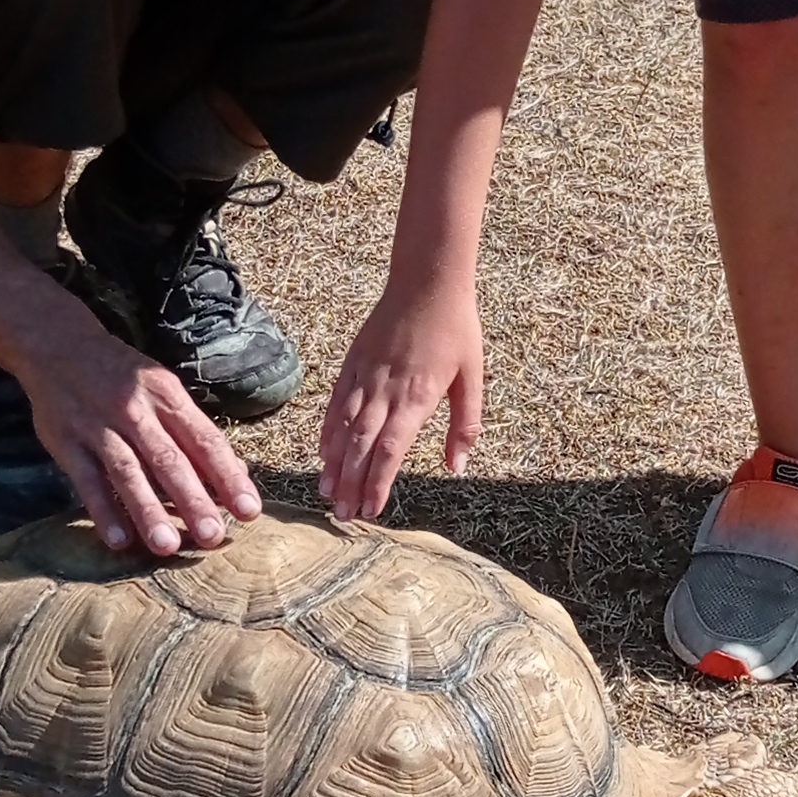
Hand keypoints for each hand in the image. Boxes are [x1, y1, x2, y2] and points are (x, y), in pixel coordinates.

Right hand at [17, 298, 260, 559]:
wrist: (56, 345)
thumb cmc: (123, 376)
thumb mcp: (163, 390)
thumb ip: (195, 432)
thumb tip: (236, 473)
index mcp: (166, 394)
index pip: (204, 440)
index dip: (228, 476)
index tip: (248, 510)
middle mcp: (134, 409)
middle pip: (168, 459)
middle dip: (192, 499)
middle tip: (212, 536)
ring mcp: (98, 426)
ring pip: (127, 471)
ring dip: (147, 509)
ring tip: (166, 546)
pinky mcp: (66, 442)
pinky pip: (87, 480)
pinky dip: (103, 509)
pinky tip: (118, 539)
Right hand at [318, 276, 484, 521]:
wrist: (428, 281)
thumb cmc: (455, 329)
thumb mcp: (473, 378)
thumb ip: (465, 425)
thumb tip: (458, 467)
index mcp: (417, 398)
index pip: (390, 450)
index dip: (378, 483)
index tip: (371, 510)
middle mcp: (386, 390)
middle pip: (362, 446)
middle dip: (351, 484)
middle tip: (342, 515)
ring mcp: (365, 375)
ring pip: (343, 427)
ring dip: (335, 463)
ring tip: (327, 492)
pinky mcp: (353, 361)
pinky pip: (336, 401)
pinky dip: (328, 429)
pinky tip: (324, 451)